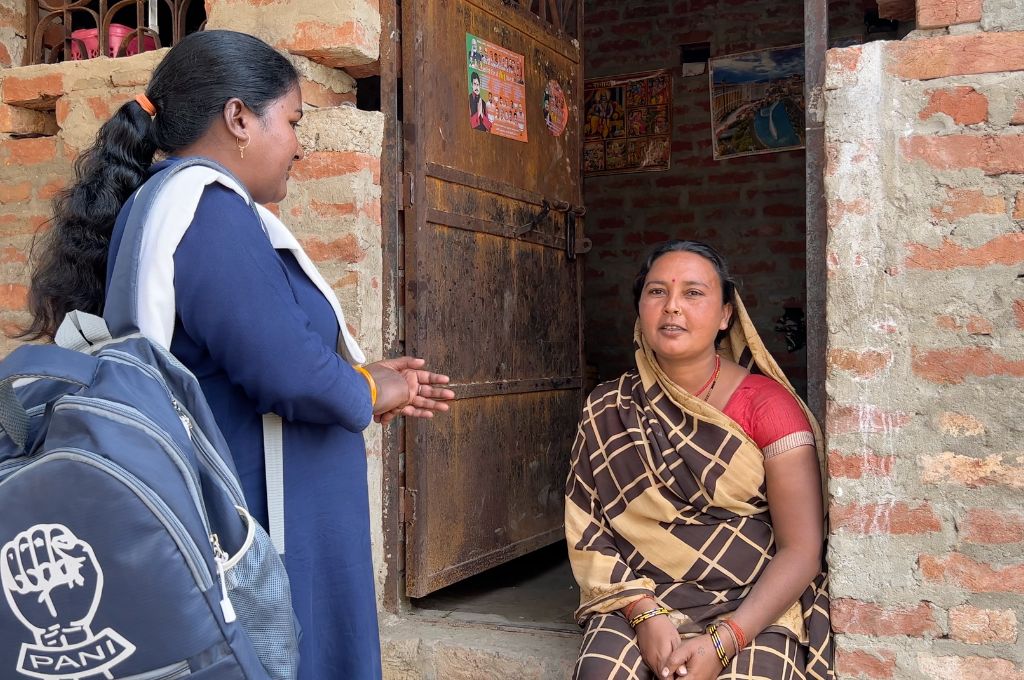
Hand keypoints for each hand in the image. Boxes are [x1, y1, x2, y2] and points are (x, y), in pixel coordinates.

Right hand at [1, 524, 99, 646]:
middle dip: (42, 554)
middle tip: (53, 578)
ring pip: (17, 546)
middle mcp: (44, 554)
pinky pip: (6, 562)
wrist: (63, 626)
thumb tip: (57, 540)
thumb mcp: (91, 575)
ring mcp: (26, 565)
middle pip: (33, 535)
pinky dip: (15, 573)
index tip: (63, 562)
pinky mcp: (12, 579)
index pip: (52, 530)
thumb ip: (82, 552)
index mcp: (65, 550)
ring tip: (42, 587)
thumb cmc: (81, 600)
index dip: (55, 542)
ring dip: (29, 565)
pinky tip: (28, 589)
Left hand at [364, 357, 453, 423]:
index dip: (436, 378)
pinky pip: (411, 411)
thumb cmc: (374, 378)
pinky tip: (430, 414)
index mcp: (405, 375)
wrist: (360, 392)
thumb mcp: (390, 365)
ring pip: (421, 402)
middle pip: (426, 391)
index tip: (447, 380)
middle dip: (439, 393)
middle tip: (452, 395)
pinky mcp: (396, 408)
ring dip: (433, 405)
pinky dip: (420, 412)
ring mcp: (402, 398)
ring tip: (446, 407)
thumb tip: (423, 361)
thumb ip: (407, 362)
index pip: (425, 376)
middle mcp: (405, 387)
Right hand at [635, 614, 683, 678]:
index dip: (675, 679)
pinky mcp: (644, 657)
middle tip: (678, 671)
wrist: (646, 618)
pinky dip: (660, 668)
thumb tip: (683, 673)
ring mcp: (648, 660)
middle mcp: (653, 662)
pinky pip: (653, 667)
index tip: (681, 676)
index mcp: (662, 659)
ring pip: (657, 674)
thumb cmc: (664, 627)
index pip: (668, 679)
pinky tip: (665, 662)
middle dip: (671, 677)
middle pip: (662, 678)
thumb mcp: (675, 640)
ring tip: (674, 667)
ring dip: (665, 674)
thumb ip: (678, 659)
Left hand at [664, 634, 723, 679]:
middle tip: (672, 668)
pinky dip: (687, 677)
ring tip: (679, 667)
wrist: (722, 645)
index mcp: (693, 678)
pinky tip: (685, 669)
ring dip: (680, 677)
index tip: (667, 670)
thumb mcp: (685, 649)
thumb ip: (673, 661)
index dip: (668, 678)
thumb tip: (663, 674)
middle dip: (674, 677)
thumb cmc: (703, 645)